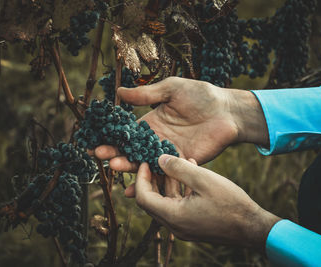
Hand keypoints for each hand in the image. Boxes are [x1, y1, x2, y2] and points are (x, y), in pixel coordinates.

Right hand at [95, 77, 268, 171]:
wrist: (227, 111)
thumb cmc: (201, 96)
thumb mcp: (172, 89)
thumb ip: (147, 94)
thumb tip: (118, 92)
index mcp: (151, 122)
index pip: (127, 132)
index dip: (111, 136)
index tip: (93, 140)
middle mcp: (156, 140)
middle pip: (131, 149)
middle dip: (114, 152)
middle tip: (99, 155)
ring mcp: (168, 153)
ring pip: (144, 163)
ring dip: (129, 166)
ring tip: (114, 167)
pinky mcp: (182, 163)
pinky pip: (163, 175)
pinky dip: (150, 182)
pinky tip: (136, 190)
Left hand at [130, 154, 279, 249]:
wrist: (252, 227)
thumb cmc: (230, 203)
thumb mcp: (203, 180)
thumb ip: (179, 169)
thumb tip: (159, 160)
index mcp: (173, 216)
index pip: (143, 197)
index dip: (141, 178)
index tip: (146, 162)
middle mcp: (175, 226)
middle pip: (152, 201)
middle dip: (153, 179)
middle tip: (157, 161)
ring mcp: (184, 228)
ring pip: (167, 202)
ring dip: (169, 182)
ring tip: (178, 162)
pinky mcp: (193, 226)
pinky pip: (179, 206)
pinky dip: (181, 190)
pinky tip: (191, 173)